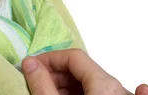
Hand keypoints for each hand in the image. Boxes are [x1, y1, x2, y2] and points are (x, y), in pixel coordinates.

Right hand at [22, 49, 147, 94]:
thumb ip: (43, 85)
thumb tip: (30, 63)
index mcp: (105, 85)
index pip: (74, 56)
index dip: (49, 58)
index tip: (31, 66)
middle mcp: (117, 89)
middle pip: (82, 70)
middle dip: (55, 74)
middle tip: (33, 82)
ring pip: (89, 84)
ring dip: (65, 86)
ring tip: (45, 93)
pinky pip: (97, 94)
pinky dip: (78, 94)